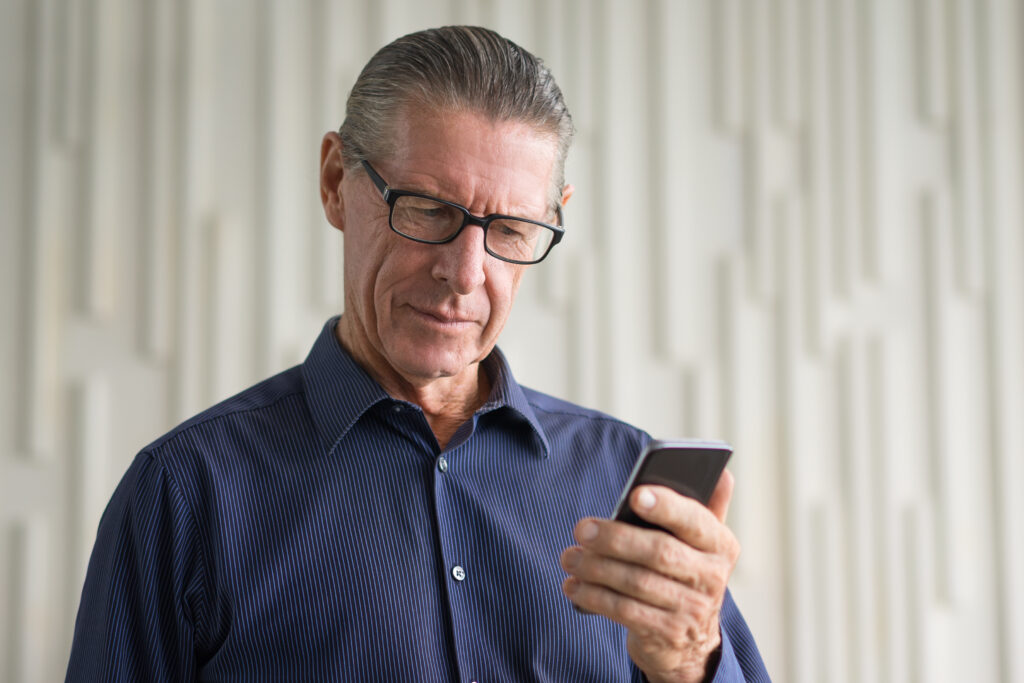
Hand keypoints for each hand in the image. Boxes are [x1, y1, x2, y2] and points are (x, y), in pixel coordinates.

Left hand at [560, 471, 739, 682]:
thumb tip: (722, 473)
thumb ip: (708, 507)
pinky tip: (574, 586)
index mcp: (721, 544)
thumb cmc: (685, 573)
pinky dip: (594, 597)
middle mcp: (712, 577)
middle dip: (615, 539)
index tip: (635, 495)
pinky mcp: (667, 634)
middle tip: (582, 529)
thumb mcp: (702, 543)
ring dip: (596, 568)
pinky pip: (624, 611)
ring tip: (569, 557)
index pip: (695, 520)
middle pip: (659, 552)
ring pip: (636, 583)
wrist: (690, 642)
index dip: (667, 507)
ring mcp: (692, 609)